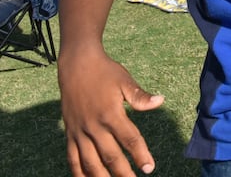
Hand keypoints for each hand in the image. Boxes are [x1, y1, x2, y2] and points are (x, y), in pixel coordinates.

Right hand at [60, 48, 164, 176]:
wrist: (76, 65)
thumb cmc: (104, 72)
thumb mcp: (124, 80)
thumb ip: (140, 96)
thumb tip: (160, 101)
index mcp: (110, 113)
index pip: (128, 139)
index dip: (140, 154)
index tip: (150, 167)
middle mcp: (93, 126)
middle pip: (110, 156)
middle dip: (123, 173)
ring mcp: (79, 132)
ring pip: (90, 162)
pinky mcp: (70, 134)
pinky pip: (72, 158)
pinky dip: (79, 173)